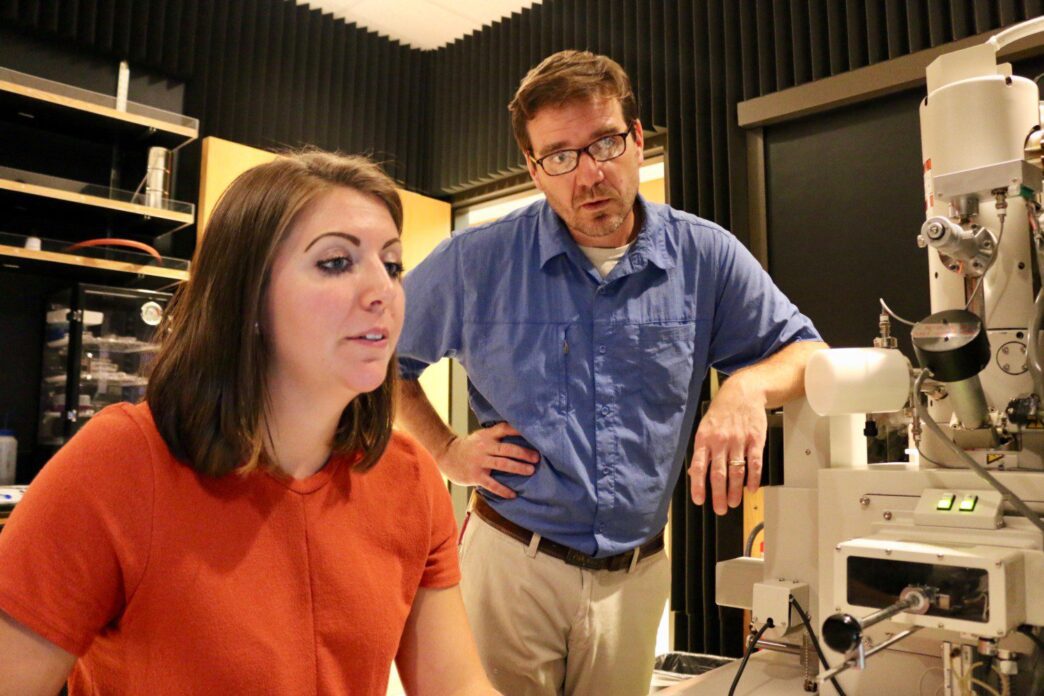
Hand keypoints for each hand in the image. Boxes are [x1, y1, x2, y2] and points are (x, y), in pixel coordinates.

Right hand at [435, 422, 538, 498]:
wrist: (446, 455)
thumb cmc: (469, 447)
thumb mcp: (481, 436)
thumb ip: (496, 435)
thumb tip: (520, 435)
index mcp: (487, 436)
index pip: (504, 429)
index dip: (518, 430)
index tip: (532, 433)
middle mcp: (484, 447)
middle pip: (507, 449)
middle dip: (523, 453)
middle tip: (537, 457)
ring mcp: (480, 462)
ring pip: (502, 464)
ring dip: (518, 467)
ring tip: (530, 471)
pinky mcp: (475, 476)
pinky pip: (492, 484)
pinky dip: (503, 490)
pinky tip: (513, 494)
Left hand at [688, 375, 766, 514]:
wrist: (743, 392)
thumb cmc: (721, 412)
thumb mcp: (705, 427)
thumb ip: (701, 450)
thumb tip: (693, 473)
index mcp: (704, 439)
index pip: (699, 466)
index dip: (698, 485)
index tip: (700, 501)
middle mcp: (720, 441)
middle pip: (718, 473)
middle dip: (718, 495)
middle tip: (720, 509)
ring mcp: (738, 441)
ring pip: (736, 471)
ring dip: (734, 490)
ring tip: (733, 503)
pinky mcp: (755, 440)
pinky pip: (754, 463)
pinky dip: (753, 478)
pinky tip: (751, 489)